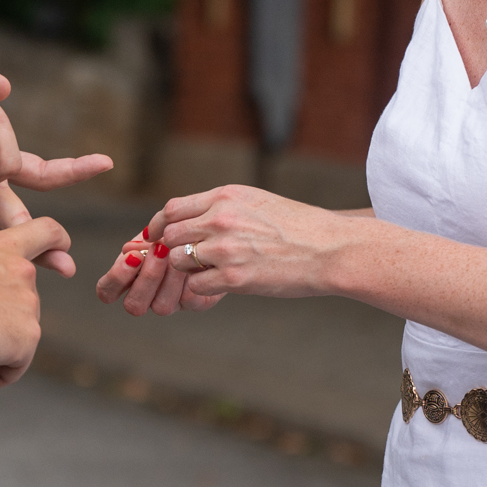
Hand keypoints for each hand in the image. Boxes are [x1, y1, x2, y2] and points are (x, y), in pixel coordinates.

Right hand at [92, 224, 216, 316]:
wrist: (207, 234)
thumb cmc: (173, 232)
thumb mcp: (152, 234)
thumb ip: (139, 245)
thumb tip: (129, 252)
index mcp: (129, 280)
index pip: (107, 291)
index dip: (115, 279)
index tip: (132, 257)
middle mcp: (147, 297)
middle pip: (134, 305)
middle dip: (146, 278)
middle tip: (158, 251)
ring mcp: (171, 303)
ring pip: (161, 307)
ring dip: (167, 279)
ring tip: (176, 253)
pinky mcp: (196, 303)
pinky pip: (189, 300)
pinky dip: (189, 280)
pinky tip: (193, 261)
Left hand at [145, 185, 356, 301]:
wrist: (330, 249)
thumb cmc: (298, 227)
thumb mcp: (256, 201)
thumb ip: (222, 207)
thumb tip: (190, 219)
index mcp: (225, 197)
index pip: (173, 209)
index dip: (159, 225)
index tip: (156, 237)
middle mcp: (221, 219)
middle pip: (170, 236)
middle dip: (172, 249)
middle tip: (184, 260)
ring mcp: (226, 249)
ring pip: (178, 261)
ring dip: (189, 270)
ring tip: (210, 272)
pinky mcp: (234, 278)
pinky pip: (197, 285)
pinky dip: (203, 289)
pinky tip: (222, 286)